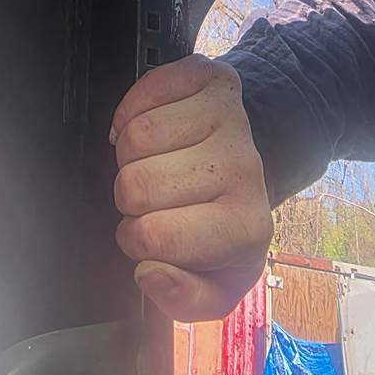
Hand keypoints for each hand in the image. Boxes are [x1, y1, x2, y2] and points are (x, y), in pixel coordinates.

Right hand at [111, 55, 272, 322]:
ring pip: (134, 135)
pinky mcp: (210, 75)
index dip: (136, 239)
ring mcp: (229, 116)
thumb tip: (149, 273)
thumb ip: (182, 299)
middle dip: (129, 194)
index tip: (150, 234)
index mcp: (245, 227)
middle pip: (135, 182)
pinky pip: (144, 88)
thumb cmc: (218, 225)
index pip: (153, 236)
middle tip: (152, 197)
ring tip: (152, 162)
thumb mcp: (213, 282)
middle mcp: (243, 167)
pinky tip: (149, 128)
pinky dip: (131, 110)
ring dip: (129, 152)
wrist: (241, 165)